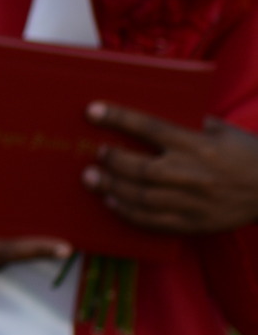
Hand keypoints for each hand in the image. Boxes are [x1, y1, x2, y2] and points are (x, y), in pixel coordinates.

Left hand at [85, 103, 257, 233]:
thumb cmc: (246, 154)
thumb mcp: (220, 130)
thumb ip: (186, 123)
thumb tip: (145, 117)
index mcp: (199, 144)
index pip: (150, 127)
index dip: (118, 118)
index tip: (91, 111)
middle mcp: (194, 174)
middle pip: (141, 168)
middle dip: (111, 161)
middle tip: (95, 155)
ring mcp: (194, 202)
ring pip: (143, 198)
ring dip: (113, 189)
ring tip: (92, 180)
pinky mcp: (197, 224)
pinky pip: (156, 222)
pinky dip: (130, 213)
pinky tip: (113, 204)